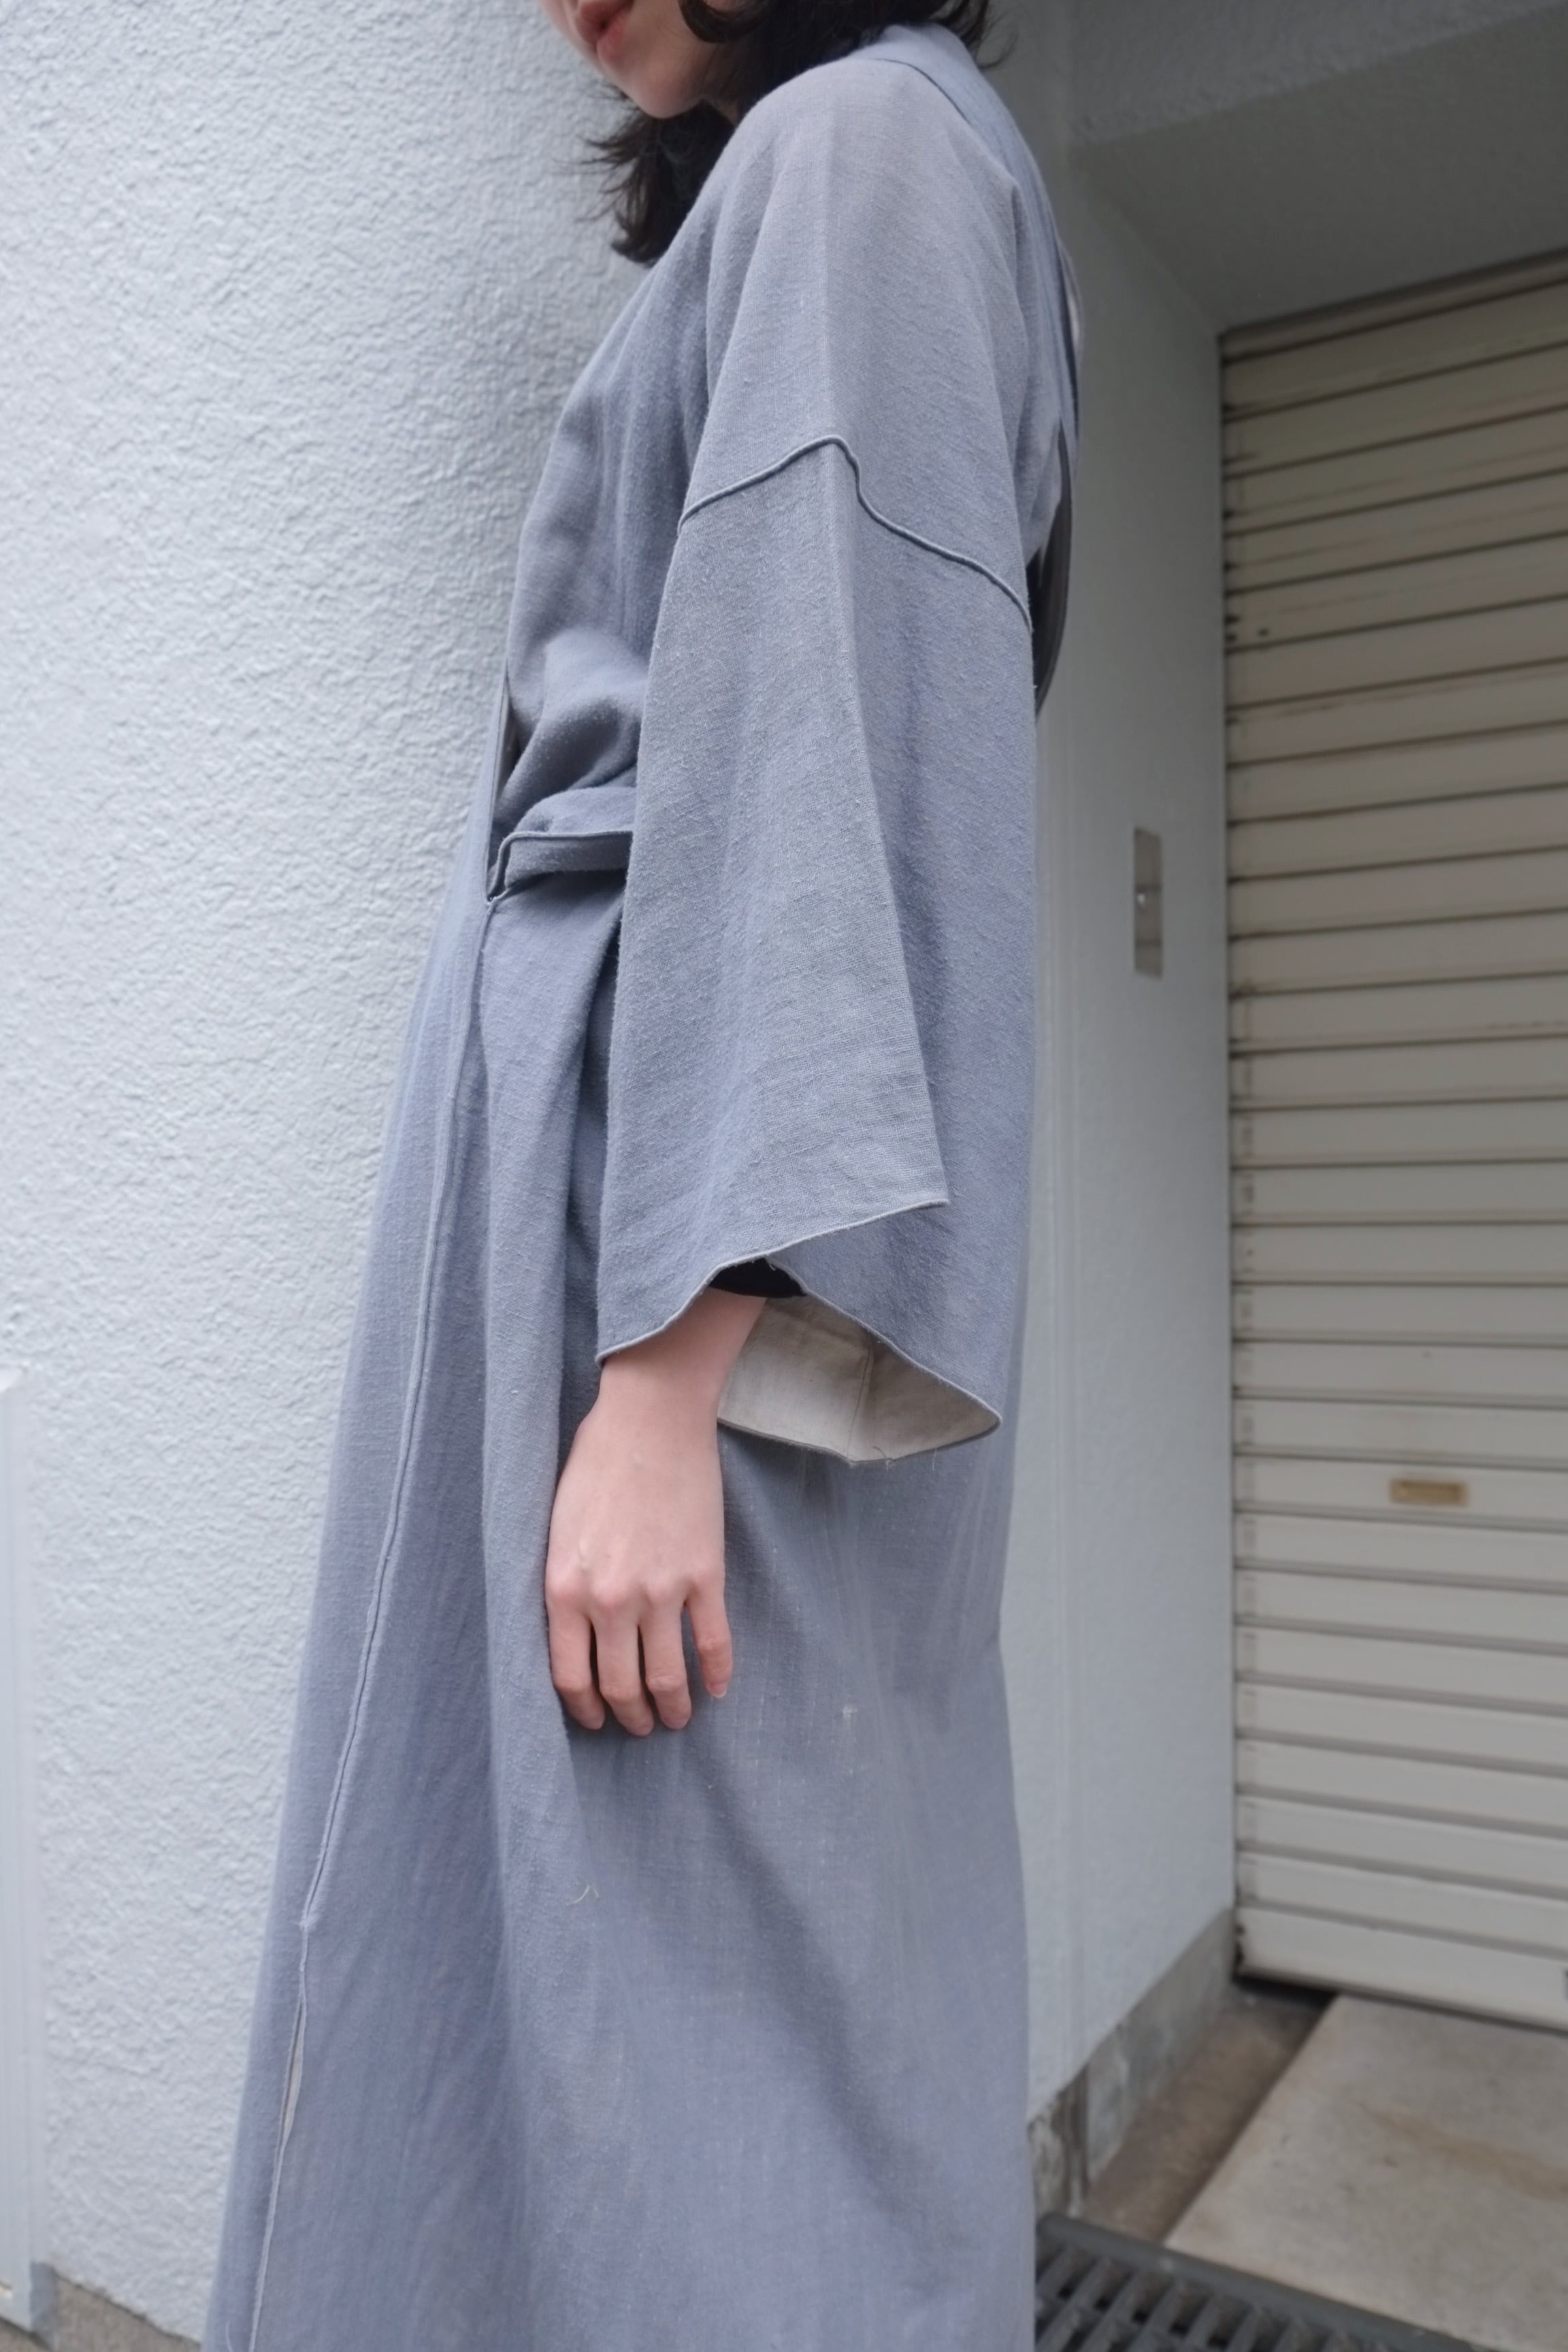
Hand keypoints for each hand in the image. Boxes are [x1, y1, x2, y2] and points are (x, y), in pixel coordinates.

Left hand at [544, 1287, 763, 1733]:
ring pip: (666, 1676)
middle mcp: (610, 1600)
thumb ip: (561, 1584)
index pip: (569, 1676)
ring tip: (675, 1717)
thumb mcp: (554, 1528)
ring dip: (671, 1707)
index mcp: (564, 1589)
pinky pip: (712, 1641)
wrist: (650, 1418)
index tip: (595, 1719)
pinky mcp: (704, 1575)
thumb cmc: (594, 1463)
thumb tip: (569, 1635)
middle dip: (630, 1716)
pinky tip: (716, 1690)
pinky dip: (716, 1674)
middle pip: (619, 1687)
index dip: (583, 1708)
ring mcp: (661, 1590)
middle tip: (638, 1725)